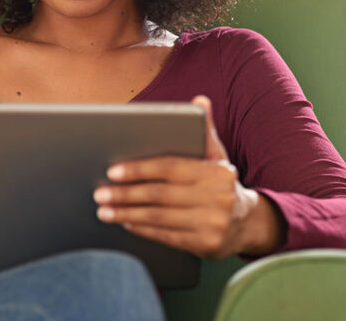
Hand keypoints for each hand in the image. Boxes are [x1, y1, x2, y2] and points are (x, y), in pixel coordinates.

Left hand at [93, 95, 280, 258]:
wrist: (245, 224)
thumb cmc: (220, 184)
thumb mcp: (216, 157)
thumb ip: (205, 130)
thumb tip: (199, 100)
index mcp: (217, 171)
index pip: (171, 167)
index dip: (140, 169)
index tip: (112, 171)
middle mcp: (218, 197)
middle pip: (161, 194)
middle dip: (126, 194)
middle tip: (100, 193)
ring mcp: (214, 223)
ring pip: (160, 217)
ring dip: (128, 214)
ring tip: (105, 210)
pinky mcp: (206, 245)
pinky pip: (166, 236)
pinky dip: (142, 229)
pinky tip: (126, 222)